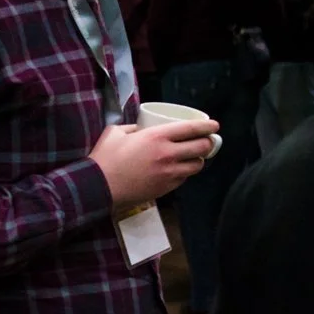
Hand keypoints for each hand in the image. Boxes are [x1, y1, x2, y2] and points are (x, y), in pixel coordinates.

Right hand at [92, 120, 219, 210]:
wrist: (98, 187)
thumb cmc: (105, 158)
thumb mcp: (116, 132)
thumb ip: (133, 127)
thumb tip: (140, 128)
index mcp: (157, 137)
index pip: (192, 129)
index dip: (208, 126)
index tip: (215, 126)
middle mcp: (168, 154)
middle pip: (202, 147)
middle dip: (208, 143)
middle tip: (206, 141)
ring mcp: (169, 173)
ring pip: (197, 165)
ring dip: (198, 159)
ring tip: (193, 156)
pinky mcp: (166, 188)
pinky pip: (184, 178)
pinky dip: (185, 173)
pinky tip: (178, 170)